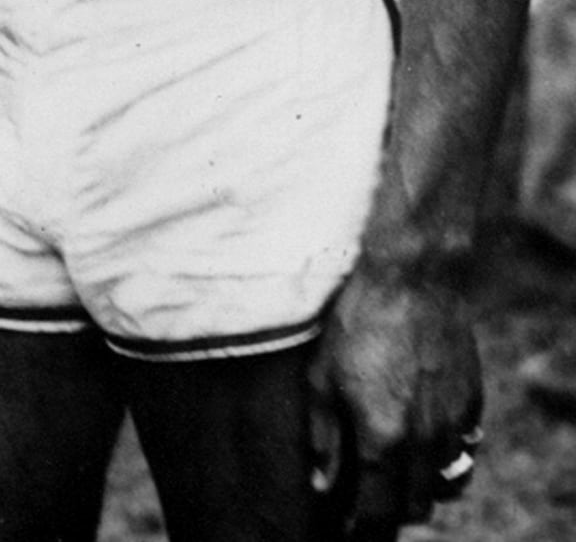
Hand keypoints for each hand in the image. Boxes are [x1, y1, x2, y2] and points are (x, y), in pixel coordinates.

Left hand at [308, 259, 482, 538]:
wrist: (411, 277)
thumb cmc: (356, 321)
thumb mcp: (321, 376)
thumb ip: (323, 437)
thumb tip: (322, 483)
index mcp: (383, 437)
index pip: (380, 510)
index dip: (365, 528)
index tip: (350, 529)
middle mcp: (425, 440)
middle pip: (417, 504)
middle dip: (393, 511)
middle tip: (370, 499)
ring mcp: (455, 423)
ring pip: (447, 482)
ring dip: (422, 486)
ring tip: (398, 472)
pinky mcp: (472, 402)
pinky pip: (465, 449)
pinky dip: (446, 457)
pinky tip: (424, 438)